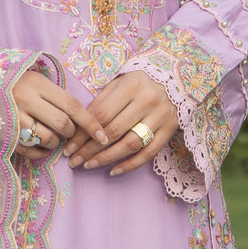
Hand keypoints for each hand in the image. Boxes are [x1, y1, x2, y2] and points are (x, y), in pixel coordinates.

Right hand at [9, 67, 107, 165]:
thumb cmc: (16, 84)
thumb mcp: (36, 81)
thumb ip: (57, 96)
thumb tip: (84, 119)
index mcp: (37, 84)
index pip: (72, 106)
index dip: (91, 123)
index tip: (103, 135)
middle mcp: (25, 99)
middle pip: (62, 124)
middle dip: (71, 133)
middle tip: (68, 132)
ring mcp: (13, 118)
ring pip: (48, 139)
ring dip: (55, 143)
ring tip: (50, 136)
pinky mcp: (4, 134)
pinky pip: (32, 151)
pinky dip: (40, 153)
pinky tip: (38, 145)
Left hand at [63, 71, 177, 174]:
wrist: (178, 77)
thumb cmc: (141, 81)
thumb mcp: (120, 82)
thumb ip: (102, 101)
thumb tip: (80, 127)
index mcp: (131, 85)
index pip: (101, 114)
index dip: (83, 133)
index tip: (69, 147)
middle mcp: (148, 100)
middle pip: (113, 131)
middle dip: (90, 149)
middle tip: (74, 161)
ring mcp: (161, 116)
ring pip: (130, 144)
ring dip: (107, 158)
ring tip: (89, 165)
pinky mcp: (170, 129)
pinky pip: (149, 153)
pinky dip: (130, 164)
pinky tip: (114, 170)